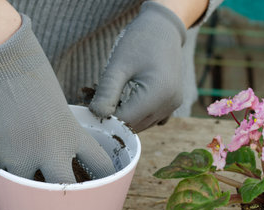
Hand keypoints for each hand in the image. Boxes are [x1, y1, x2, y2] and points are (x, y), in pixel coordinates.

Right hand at [0, 15, 114, 183]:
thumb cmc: (28, 73)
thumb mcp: (55, 104)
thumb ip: (59, 131)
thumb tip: (51, 153)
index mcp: (72, 133)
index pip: (100, 163)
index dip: (105, 176)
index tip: (105, 183)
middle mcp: (51, 150)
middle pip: (64, 191)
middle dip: (65, 199)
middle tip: (64, 200)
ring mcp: (22, 156)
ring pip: (27, 186)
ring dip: (28, 182)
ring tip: (25, 171)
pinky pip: (4, 171)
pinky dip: (7, 165)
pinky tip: (5, 148)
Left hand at [89, 1, 186, 131]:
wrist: (163, 29)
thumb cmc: (139, 42)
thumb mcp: (118, 65)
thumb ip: (107, 92)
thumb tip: (97, 116)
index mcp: (157, 95)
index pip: (125, 122)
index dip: (106, 119)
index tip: (91, 109)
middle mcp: (169, 104)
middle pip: (134, 127)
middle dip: (114, 119)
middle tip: (99, 102)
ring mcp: (172, 106)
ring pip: (141, 125)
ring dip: (125, 117)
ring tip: (113, 98)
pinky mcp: (172, 104)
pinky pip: (150, 119)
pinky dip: (137, 115)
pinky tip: (127, 99)